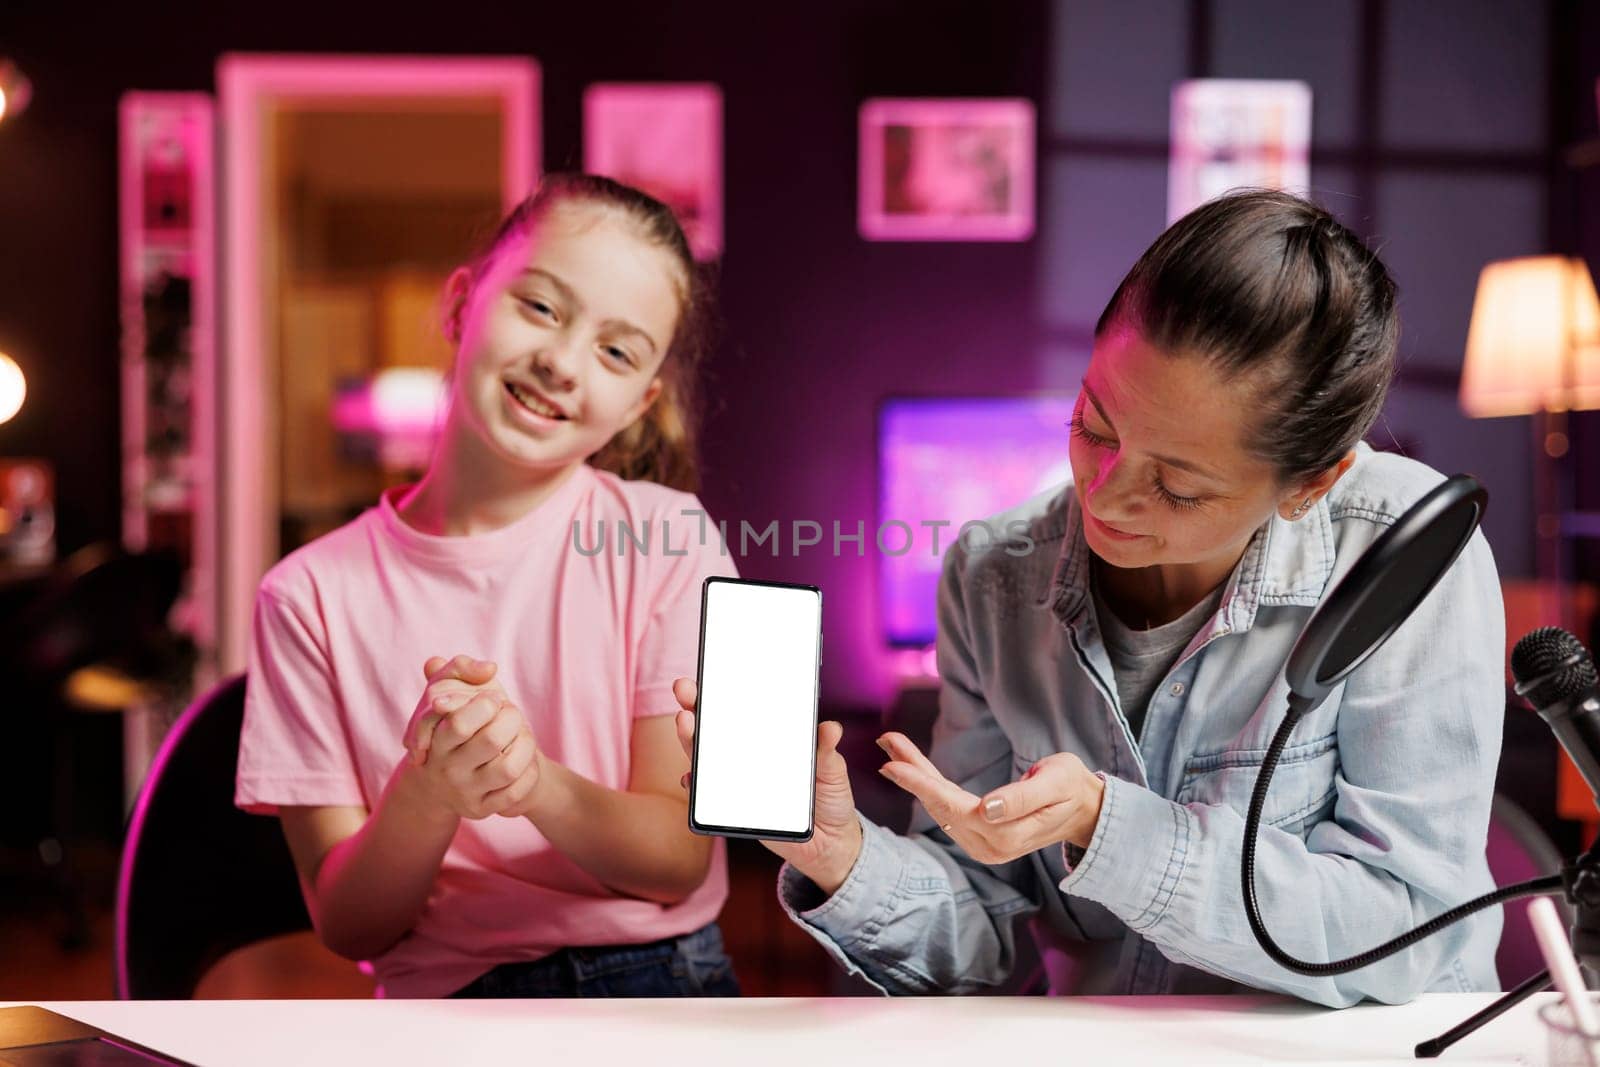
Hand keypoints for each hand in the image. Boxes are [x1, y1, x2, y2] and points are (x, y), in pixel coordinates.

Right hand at [402, 656, 541, 819]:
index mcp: (435, 740)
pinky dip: (528, 773)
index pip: (459, 723)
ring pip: (507, 768)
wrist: (440, 782)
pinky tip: (527, 760)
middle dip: (511, 719)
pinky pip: (515, 793)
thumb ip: (459, 668)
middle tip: (513, 712)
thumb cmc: (450, 726)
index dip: (486, 705)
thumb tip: (489, 668)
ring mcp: (464, 793)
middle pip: (490, 740)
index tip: (496, 697)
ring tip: (525, 733)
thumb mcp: (445, 693)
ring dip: (526, 744)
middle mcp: (446, 769)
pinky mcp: (481, 810)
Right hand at [671, 677, 863, 894]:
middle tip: (685, 690)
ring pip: (704, 757)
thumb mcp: (833, 772)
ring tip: (685, 723)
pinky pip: (707, 796)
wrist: (830, 844)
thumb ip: (827, 752)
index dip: (722, 692)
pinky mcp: (734, 808)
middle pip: (714, 729)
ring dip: (690, 740)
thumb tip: (831, 728)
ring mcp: (738, 780)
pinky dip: (696, 786)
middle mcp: (748, 756)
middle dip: (694, 706)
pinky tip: (690, 778)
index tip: (708, 675)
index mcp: (771, 740)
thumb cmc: (831, 799)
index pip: (741, 711)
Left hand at [877, 732, 1104, 863]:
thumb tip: (988, 809)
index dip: (922, 784)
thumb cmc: (1072, 789)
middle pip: (940, 805)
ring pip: (940, 806)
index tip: (893, 764)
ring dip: (915, 776)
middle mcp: (988, 846)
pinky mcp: (979, 835)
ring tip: (892, 745)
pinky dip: (927, 785)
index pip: (954, 806)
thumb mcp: (1056, 783)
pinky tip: (911, 767)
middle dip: (911, 772)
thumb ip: (1023, 798)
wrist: (1085, 809)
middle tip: (886, 741)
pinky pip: (947, 807)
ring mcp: (982, 844)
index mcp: (1005, 834)